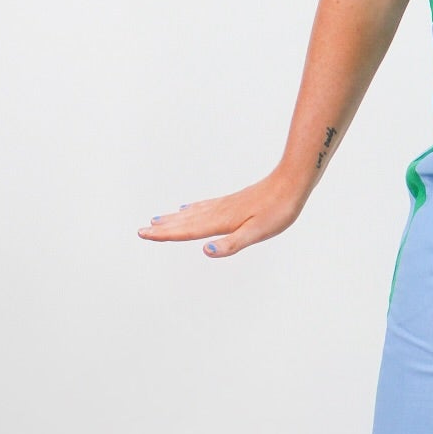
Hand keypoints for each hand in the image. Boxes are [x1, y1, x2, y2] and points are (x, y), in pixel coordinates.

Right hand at [136, 168, 308, 257]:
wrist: (292, 182)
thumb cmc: (278, 210)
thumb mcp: (257, 232)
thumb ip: (232, 244)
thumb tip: (206, 252)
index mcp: (221, 221)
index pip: (187, 231)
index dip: (165, 234)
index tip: (143, 234)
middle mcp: (218, 212)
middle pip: (185, 222)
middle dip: (163, 228)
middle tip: (141, 231)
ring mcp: (225, 205)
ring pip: (192, 213)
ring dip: (173, 218)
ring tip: (157, 220)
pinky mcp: (233, 201)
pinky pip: (204, 207)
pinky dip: (191, 210)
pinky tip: (188, 208)